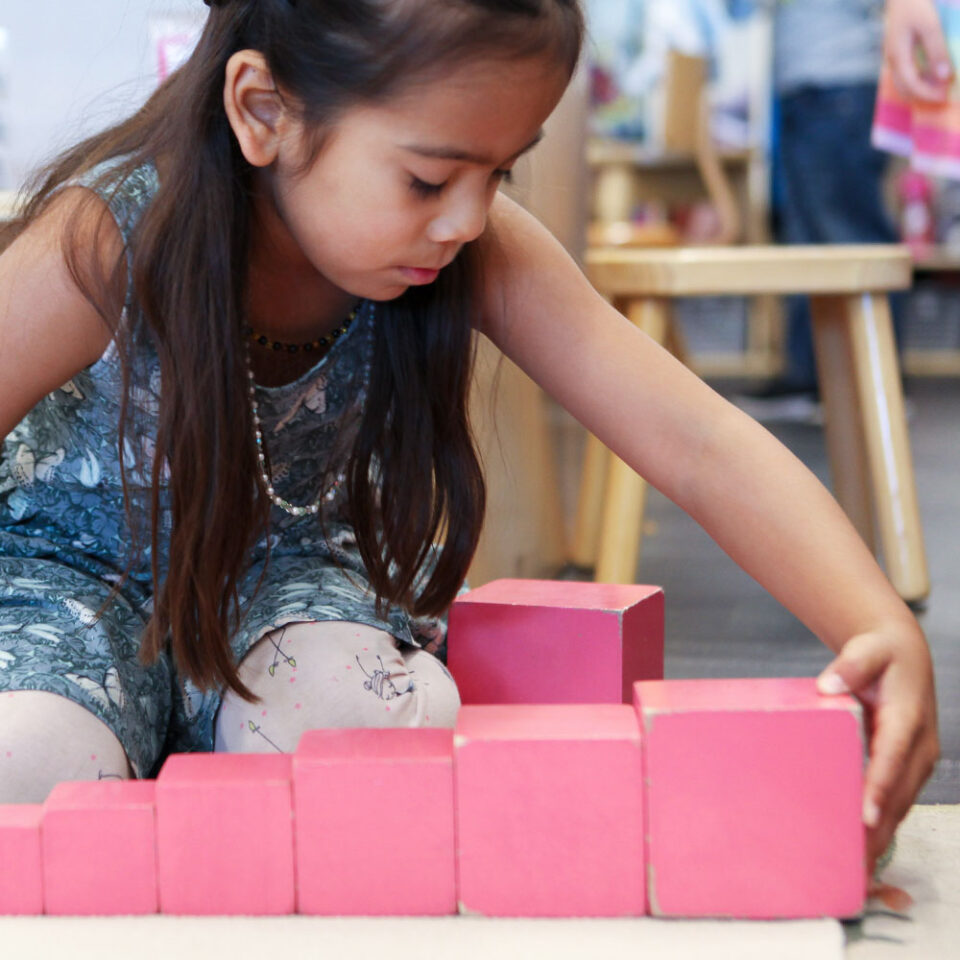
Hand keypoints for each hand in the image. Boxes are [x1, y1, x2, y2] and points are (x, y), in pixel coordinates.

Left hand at [816, 628, 938, 875]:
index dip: (878, 789)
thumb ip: (850, 665)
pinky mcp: (908, 771)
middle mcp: (919, 749)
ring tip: (852, 868)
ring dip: (878, 837)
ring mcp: (917, 763)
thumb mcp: (867, 650)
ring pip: (898, 807)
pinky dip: (880, 827)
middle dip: (876, 830)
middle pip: (897, 796)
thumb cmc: (881, 654)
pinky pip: (895, 804)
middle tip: (850, 861)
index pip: (891, 759)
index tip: (864, 815)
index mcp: (907, 720)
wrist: (903, 655)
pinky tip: (859, 848)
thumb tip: (829, 685)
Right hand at [884, 0, 953, 100]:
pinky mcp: (897, 54)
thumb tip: (944, 77)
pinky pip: (904, 76)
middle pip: (904, 90)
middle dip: (922, 97)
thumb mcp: (930, 26)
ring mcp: (893, 58)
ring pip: (902, 85)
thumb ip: (937, 51)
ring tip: (937, 90)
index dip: (928, 94)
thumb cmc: (915, 6)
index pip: (911, 85)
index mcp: (898, 56)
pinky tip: (930, 78)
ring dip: (919, 92)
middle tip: (943, 97)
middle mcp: (893, 61)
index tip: (945, 96)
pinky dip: (917, 82)